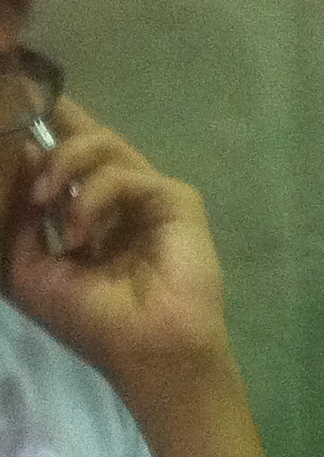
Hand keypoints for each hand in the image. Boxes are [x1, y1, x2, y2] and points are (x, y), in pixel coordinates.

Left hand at [4, 100, 232, 405]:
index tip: (15, 107)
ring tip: (45, 199)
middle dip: (50, 131)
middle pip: (86, 135)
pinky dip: (93, 198)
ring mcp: (148, 196)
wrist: (144, 348)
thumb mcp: (27, 266)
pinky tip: (81, 236)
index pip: (67, 156)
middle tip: (23, 146)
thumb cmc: (89, 319)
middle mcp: (118, 197)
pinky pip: (125, 174)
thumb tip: (24, 153)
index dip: (43, 130)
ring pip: (104, 143)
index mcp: (87, 211)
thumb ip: (20, 214)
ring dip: (64, 163)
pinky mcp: (175, 200)